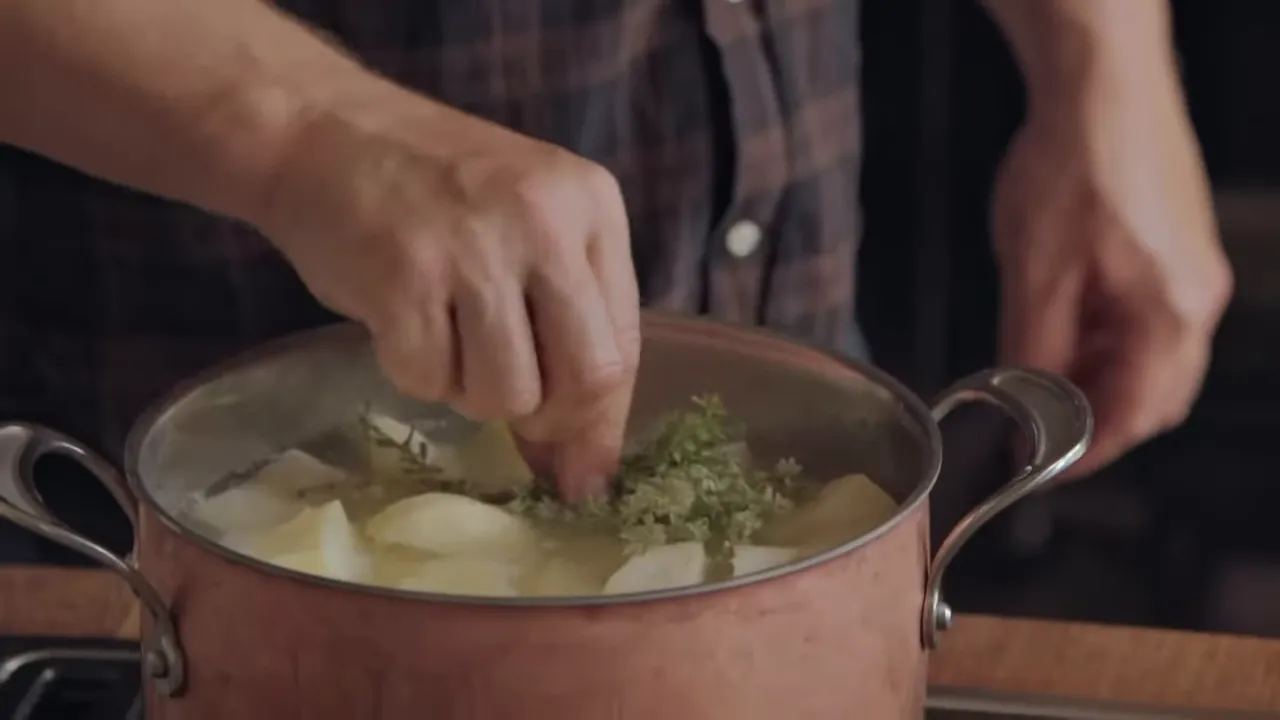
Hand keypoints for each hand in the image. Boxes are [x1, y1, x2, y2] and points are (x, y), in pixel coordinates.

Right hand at [258, 97, 639, 499]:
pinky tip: (400, 319)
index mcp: (592, 205)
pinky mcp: (404, 277)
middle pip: (586, 379)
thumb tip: (584, 468)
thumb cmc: (434, 187)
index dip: (602, 421)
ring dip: (470, 392)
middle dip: (548, 421)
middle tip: (509, 409)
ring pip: (507, 394)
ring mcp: (475, 248)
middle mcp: (547, 221)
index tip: (582, 471)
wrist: (323, 129)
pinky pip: (429, 381)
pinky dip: (413, 371)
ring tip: (444, 336)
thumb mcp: (528, 226)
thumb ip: (567, 325)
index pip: (625, 346)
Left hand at [992, 74, 1231, 478]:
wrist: (1100, 83)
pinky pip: (1148, 319)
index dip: (1086, 452)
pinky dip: (1105, 339)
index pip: (1135, 417)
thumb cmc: (1072, 165)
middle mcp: (1196, 300)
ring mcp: (1192, 273)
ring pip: (1149, 359)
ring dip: (1096, 377)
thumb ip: (1031, 350)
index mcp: (1171, 316)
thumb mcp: (1034, 273)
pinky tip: (1060, 327)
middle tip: (1033, 423)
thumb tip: (1022, 405)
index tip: (1043, 468)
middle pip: (1153, 396)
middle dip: (1093, 418)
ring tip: (1035, 374)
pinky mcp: (1177, 249)